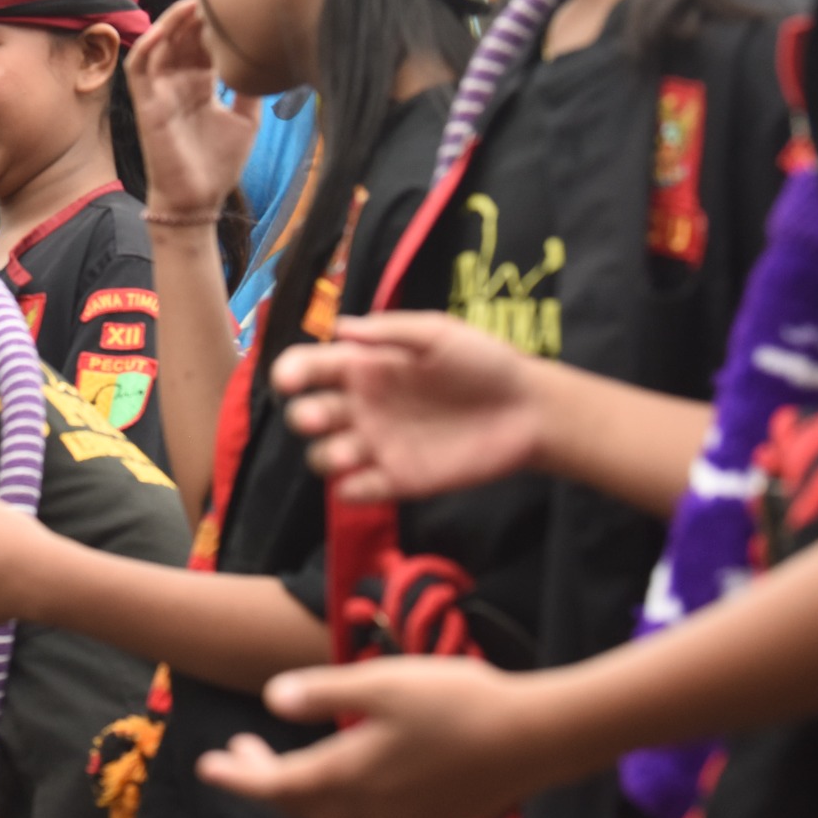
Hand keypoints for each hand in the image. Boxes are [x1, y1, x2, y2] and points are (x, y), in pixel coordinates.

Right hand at [124, 0, 260, 219]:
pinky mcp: (146, 102)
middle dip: (196, 8)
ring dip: (175, 19)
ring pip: (160, 42)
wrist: (199, 201)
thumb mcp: (247, 120)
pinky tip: (170, 25)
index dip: (212, 17)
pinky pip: (140, 64)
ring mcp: (160, 90)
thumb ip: (251, 89)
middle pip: (183, 34)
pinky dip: (151, 41)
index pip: (203, 40)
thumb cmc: (218, 165)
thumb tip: (274, 61)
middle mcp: (178, 81)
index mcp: (200, 83)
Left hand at [194, 659, 563, 817]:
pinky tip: (347, 785)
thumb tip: (272, 700)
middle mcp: (369, 812)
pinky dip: (339, 810)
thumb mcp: (383, 683)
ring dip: (299, 797)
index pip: (276, 786)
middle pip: (299, 807)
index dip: (238, 777)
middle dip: (263, 782)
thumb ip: (324, 692)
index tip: (207, 765)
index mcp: (351, 775)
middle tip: (240, 748)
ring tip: (284, 763)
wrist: (535, 740)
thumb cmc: (458, 701)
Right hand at [271, 312, 542, 501]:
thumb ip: (390, 330)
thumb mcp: (438, 332)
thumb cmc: (484, 362)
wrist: (528, 410)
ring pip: (326, 456)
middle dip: (304, 416)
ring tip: (350, 453)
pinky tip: (365, 481)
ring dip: (326, 456)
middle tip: (317, 417)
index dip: (292, 372)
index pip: (311, 368)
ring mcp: (378, 446)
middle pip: (310, 415)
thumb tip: (340, 326)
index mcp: (365, 367)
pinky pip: (357, 491)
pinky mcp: (399, 480)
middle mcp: (363, 407)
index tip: (290, 379)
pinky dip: (351, 490)